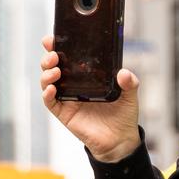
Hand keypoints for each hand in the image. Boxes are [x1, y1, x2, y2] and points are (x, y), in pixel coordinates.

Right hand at [40, 35, 141, 162]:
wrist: (120, 140)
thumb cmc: (123, 115)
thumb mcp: (130, 96)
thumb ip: (130, 83)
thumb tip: (123, 73)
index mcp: (86, 75)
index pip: (69, 57)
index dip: (58, 46)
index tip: (52, 38)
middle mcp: (74, 84)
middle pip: (53, 66)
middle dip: (49, 57)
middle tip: (54, 54)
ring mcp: (67, 98)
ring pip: (48, 82)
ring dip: (47, 74)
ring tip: (55, 70)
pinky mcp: (64, 113)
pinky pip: (50, 102)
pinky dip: (47, 94)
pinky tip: (52, 89)